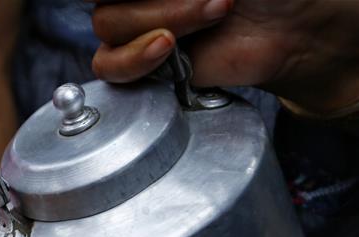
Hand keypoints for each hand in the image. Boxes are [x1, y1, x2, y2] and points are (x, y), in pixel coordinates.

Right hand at [90, 0, 358, 113]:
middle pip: (105, 1)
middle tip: (217, 0)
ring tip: (211, 16)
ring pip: (108, 27)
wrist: (295, 25)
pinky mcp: (143, 64)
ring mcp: (135, 26)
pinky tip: (168, 49)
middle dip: (159, 1)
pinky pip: (109, 65)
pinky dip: (135, 58)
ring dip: (161, 20)